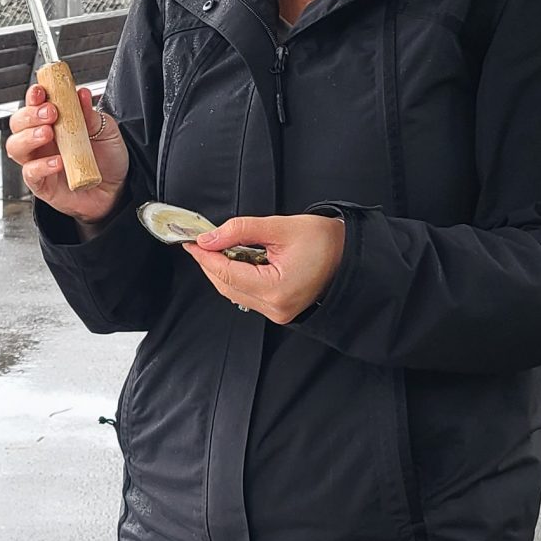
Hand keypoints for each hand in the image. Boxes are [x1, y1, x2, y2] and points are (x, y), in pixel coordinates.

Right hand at [6, 84, 130, 225]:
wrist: (117, 190)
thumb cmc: (108, 160)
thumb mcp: (106, 131)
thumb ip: (91, 114)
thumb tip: (82, 95)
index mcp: (54, 123)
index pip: (34, 104)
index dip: (33, 95)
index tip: (41, 90)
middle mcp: (42, 141)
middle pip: (17, 123)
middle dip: (29, 114)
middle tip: (50, 113)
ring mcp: (39, 162)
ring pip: (15, 146)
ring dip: (28, 137)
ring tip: (48, 134)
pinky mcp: (42, 185)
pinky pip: (30, 174)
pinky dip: (41, 166)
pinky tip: (57, 162)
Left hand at [187, 213, 346, 323]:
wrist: (349, 255)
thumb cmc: (324, 241)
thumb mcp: (280, 227)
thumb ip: (241, 230)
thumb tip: (210, 238)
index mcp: (277, 289)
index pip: (227, 274)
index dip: (206, 257)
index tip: (192, 242)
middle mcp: (276, 307)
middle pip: (227, 286)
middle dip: (210, 264)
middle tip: (200, 243)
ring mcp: (277, 313)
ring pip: (235, 292)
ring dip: (222, 271)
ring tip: (219, 248)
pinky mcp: (279, 311)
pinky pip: (247, 295)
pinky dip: (237, 277)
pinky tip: (236, 260)